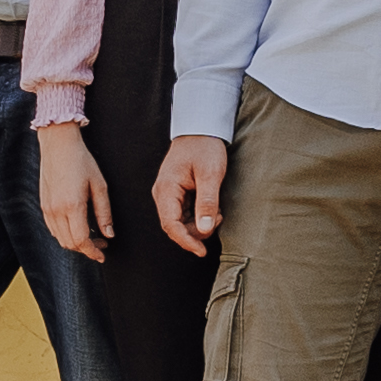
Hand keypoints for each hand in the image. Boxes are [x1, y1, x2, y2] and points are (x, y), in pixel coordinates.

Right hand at [39, 125, 109, 263]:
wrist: (58, 144)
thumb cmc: (81, 161)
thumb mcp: (100, 185)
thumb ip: (104, 213)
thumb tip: (109, 234)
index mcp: (72, 206)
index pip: (81, 240)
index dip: (93, 252)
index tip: (103, 255)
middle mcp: (56, 210)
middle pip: (70, 243)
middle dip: (86, 249)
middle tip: (101, 243)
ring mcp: (47, 208)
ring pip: (60, 239)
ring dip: (75, 243)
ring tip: (91, 236)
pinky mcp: (43, 205)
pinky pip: (53, 229)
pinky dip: (65, 234)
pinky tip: (76, 226)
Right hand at [153, 133, 232, 257]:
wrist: (201, 129)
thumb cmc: (205, 147)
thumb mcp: (210, 174)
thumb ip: (207, 202)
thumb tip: (205, 229)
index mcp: (166, 189)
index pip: (170, 225)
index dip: (186, 241)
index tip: (201, 251)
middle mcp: (162, 194)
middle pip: (174, 226)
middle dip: (196, 232)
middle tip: (218, 219)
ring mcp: (168, 194)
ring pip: (180, 222)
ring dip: (198, 225)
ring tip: (217, 212)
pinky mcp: (176, 193)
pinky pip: (184, 213)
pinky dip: (198, 217)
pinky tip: (212, 209)